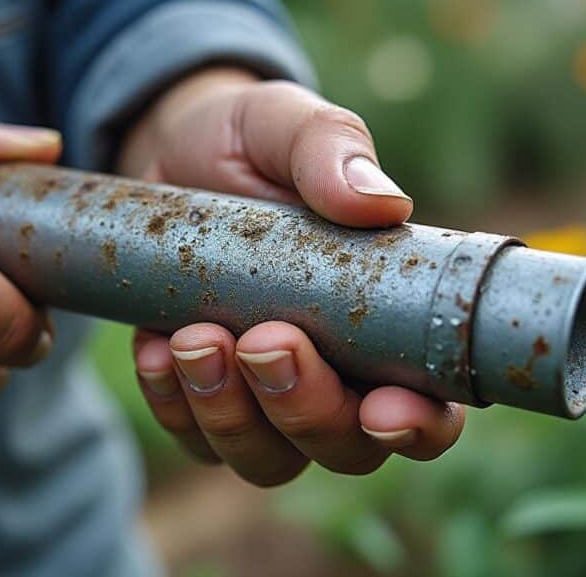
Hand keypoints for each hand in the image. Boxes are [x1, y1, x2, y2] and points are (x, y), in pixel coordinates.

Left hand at [119, 69, 464, 485]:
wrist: (170, 152)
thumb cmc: (252, 142)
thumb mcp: (286, 125)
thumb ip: (332, 151)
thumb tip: (381, 204)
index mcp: (391, 319)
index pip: (432, 407)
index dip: (421, 427)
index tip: (384, 407)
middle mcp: (339, 374)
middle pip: (344, 447)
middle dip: (305, 409)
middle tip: (262, 340)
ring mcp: (268, 396)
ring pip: (267, 458)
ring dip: (230, 415)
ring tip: (193, 339)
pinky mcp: (204, 398)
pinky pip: (194, 439)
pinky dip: (172, 406)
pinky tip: (153, 350)